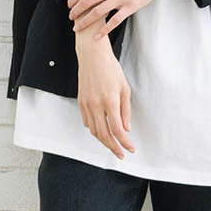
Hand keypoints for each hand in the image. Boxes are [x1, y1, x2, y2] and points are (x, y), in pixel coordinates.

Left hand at [67, 0, 189, 39]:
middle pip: (86, 3)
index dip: (73, 0)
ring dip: (84, 22)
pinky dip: (104, 30)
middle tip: (70, 19)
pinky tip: (97, 36)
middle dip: (75, 12)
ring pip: (97, 13)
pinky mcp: (130, 7)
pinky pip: (114, 21)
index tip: (68, 6)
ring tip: (77, 28)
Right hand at [74, 32, 134, 158]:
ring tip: (113, 145)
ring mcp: (86, 104)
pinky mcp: (80, 102)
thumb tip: (126, 129)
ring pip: (94, 131)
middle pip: (104, 135)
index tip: (130, 149)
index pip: (117, 130)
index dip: (124, 143)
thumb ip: (125, 110)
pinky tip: (102, 130)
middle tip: (120, 154)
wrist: (92, 56)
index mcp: (110, 100)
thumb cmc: (110, 69)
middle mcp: (96, 104)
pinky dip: (95, 130)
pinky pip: (87, 122)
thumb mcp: (124, 88)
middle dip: (113, 147)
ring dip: (103, 141)